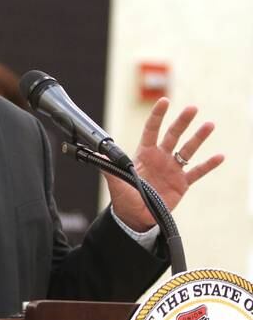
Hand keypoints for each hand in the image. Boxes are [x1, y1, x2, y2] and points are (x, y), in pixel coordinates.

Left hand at [106, 97, 223, 231]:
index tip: (164, 101)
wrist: (136, 217)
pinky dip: (208, 165)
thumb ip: (110, 168)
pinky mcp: (182, 183)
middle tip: (192, 108)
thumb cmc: (125, 199)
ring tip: (209, 125)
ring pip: (187, 150)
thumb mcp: (116, 183)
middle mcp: (160, 158)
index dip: (157, 116)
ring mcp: (172, 169)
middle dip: (182, 122)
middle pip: (172, 135)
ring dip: (198, 138)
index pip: (151, 130)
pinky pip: (197, 172)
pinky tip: (219, 156)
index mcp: (144, 154)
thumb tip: (99, 156)